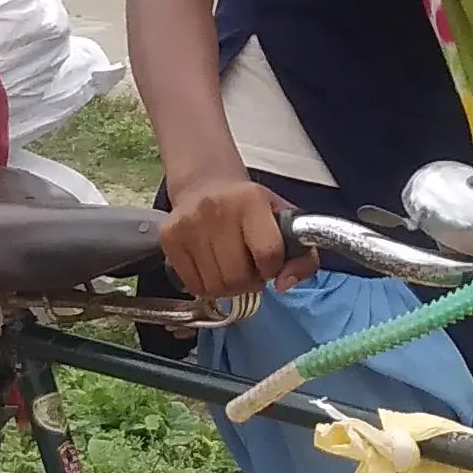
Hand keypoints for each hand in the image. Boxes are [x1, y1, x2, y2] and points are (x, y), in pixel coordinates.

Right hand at [161, 172, 301, 299]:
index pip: (268, 254)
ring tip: (231, 268)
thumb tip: (283, 285)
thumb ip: (303, 257)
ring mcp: (188, 224)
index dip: (272, 269)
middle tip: (249, 268)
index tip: (269, 263)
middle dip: (250, 282)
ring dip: (229, 287)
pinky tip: (213, 268)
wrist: (206, 184)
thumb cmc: (250, 208)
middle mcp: (216, 209)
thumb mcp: (285, 221)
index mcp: (250, 200)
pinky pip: (194, 287)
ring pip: (216, 287)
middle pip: (239, 277)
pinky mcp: (169, 238)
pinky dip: (208, 287)